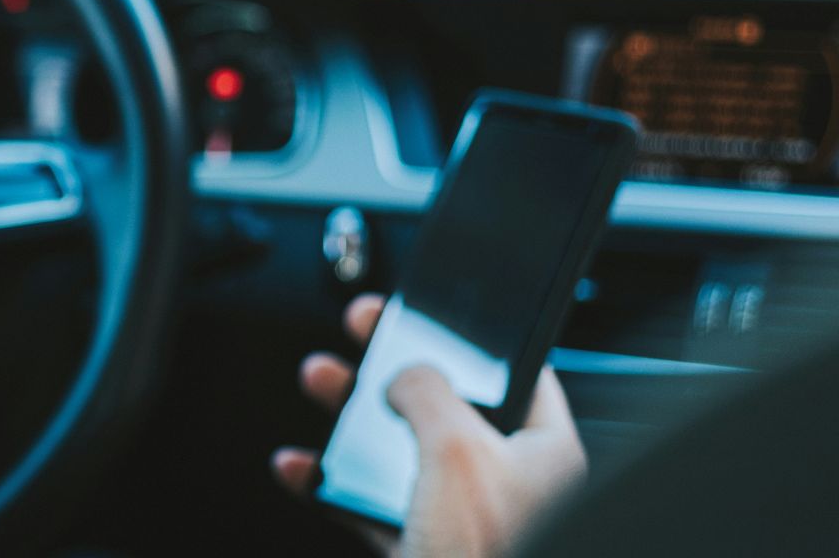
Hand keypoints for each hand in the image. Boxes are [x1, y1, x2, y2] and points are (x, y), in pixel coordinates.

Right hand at [271, 295, 587, 557]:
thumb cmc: (485, 555)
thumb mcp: (457, 450)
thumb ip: (429, 393)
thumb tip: (407, 373)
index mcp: (543, 452)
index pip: (515, 373)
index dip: (468, 337)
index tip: (426, 312)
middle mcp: (508, 483)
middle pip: (444, 404)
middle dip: (390, 367)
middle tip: (359, 333)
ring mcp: (464, 518)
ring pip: (401, 449)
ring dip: (352, 417)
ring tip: (319, 382)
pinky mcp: (424, 549)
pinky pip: (370, 505)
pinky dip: (330, 483)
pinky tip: (301, 467)